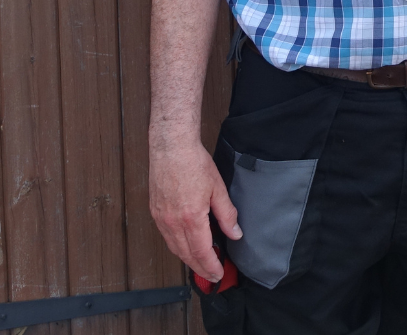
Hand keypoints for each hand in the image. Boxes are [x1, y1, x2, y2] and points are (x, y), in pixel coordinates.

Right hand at [149, 139, 241, 281]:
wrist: (172, 148)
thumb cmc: (194, 163)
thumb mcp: (218, 188)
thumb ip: (227, 214)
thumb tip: (235, 233)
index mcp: (191, 218)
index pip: (202, 252)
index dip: (211, 266)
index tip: (218, 274)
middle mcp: (172, 223)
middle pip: (186, 255)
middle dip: (200, 268)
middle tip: (211, 275)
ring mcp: (161, 219)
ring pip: (174, 248)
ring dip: (188, 259)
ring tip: (201, 264)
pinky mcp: (155, 212)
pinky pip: (166, 237)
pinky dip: (177, 247)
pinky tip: (185, 246)